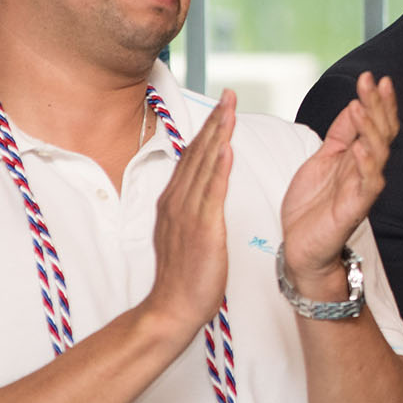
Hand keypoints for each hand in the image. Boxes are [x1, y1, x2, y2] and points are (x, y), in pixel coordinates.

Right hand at [147, 89, 235, 335]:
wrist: (171, 308)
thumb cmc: (183, 276)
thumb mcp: (184, 233)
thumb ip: (190, 207)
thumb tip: (201, 188)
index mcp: (174, 201)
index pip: (193, 157)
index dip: (208, 130)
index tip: (222, 106)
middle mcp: (177, 201)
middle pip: (197, 153)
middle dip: (214, 122)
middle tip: (229, 95)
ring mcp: (187, 214)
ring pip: (204, 166)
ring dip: (218, 135)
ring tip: (230, 109)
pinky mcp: (201, 229)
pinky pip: (211, 194)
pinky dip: (218, 169)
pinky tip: (226, 148)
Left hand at [281, 72, 398, 297]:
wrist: (300, 247)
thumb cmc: (312, 207)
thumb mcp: (321, 160)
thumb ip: (340, 135)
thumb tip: (353, 104)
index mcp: (356, 157)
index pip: (374, 122)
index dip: (376, 100)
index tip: (372, 76)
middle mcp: (364, 170)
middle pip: (381, 132)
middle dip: (378, 106)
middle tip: (373, 82)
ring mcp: (362, 188)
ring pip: (378, 154)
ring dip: (371, 130)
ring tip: (363, 107)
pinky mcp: (355, 208)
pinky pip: (368, 185)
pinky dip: (366, 165)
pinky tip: (362, 147)